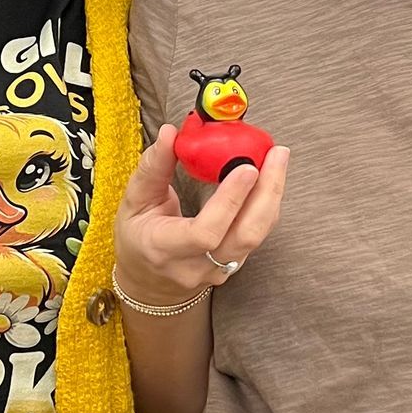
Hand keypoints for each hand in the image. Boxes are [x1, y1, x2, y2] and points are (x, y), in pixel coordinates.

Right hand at [113, 124, 288, 306]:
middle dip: (267, 192)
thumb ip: (153, 168)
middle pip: (245, 235)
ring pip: (257, 236)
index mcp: (164, 249)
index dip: (229, 201)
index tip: (246, 167)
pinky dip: (266, 204)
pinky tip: (269, 178)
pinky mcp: (234, 264)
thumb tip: (170, 133)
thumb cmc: (137, 237)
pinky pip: (257, 234)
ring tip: (278, 159)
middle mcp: (196, 265)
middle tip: (277, 154)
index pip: (205, 232)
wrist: (146, 279)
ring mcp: (218, 270)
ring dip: (272, 195)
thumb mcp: (134, 200)